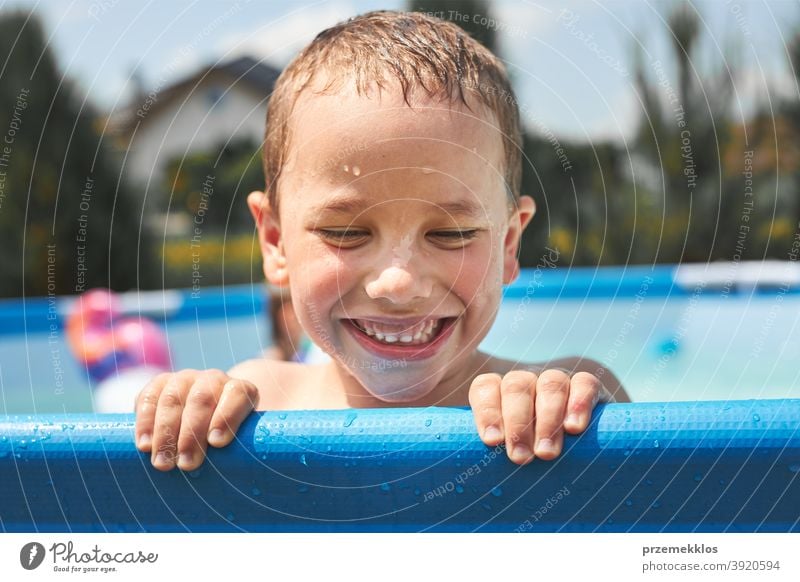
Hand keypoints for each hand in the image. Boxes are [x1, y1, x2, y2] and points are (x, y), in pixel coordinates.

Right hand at [134, 369, 259, 470]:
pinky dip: (144, 421)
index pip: (239, 395)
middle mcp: (214, 380)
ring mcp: (186, 379)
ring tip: (163, 464)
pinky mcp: (160, 384)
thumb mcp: (254, 441)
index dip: (228, 416)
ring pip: (174, 398)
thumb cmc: (234, 443)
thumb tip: (290, 461)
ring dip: (165, 432)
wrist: (207, 424)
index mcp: (242, 391)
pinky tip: (144, 445)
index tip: (217, 443)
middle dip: (192, 433)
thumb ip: (265, 445)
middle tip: (187, 465)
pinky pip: (149, 396)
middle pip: (202, 399)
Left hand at [468, 369, 606, 464]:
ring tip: (546, 453)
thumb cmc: (529, 463)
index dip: (487, 411)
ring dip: (547, 418)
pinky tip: (575, 429)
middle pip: (517, 386)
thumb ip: (474, 455)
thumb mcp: (502, 456)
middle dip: (517, 423)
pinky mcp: (591, 390)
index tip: (492, 441)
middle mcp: (528, 384)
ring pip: (550, 384)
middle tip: (520, 457)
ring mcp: (559, 383)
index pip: (486, 387)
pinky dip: (579, 403)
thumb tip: (453, 470)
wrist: (583, 468)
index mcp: (500, 394)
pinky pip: (585, 383)